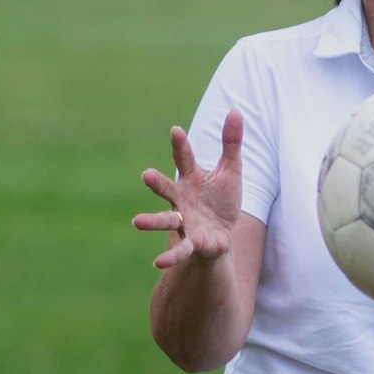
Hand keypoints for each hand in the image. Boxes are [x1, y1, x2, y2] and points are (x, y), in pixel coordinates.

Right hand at [133, 110, 244, 270]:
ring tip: (136, 222)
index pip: (185, 159)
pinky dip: (170, 256)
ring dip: (152, 221)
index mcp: (191, 179)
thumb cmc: (221, 200)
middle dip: (158, 183)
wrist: (222, 234)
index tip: (177, 131)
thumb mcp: (231, 170)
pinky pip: (180, 250)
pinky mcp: (192, 242)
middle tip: (146, 175)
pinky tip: (157, 264)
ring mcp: (184, 221)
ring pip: (166, 220)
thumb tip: (236, 110)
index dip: (181, 145)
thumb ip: (231, 143)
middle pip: (167, 189)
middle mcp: (182, 199)